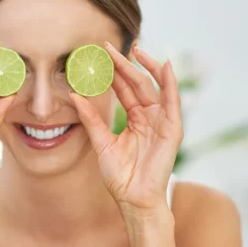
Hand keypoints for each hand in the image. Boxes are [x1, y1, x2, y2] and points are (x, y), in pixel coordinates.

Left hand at [69, 42, 182, 212]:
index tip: (100, 55)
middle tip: (110, 46)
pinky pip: (172, 102)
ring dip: (147, 67)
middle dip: (126, 64)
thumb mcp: (101, 143)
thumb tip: (75, 96)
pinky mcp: (172, 130)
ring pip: (155, 87)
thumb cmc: (120, 176)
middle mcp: (149, 117)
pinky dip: (170, 84)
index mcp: (135, 119)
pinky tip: (165, 67)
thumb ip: (91, 119)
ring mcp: (162, 122)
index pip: (124, 89)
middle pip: (138, 83)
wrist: (133, 199)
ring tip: (135, 50)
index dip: (114, 72)